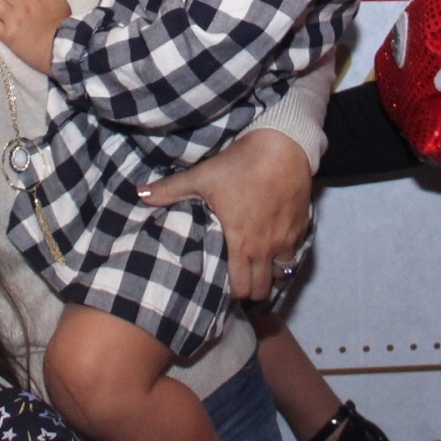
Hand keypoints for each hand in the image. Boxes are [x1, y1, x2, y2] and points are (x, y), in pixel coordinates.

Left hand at [142, 126, 311, 302]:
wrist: (283, 147)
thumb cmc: (240, 165)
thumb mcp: (202, 176)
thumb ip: (170, 190)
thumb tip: (139, 194)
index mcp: (241, 243)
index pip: (240, 289)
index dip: (231, 292)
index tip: (222, 284)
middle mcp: (266, 249)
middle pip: (262, 291)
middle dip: (250, 290)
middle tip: (238, 279)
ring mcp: (287, 240)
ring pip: (281, 275)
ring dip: (269, 274)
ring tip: (257, 265)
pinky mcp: (301, 229)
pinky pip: (294, 254)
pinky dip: (284, 255)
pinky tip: (273, 244)